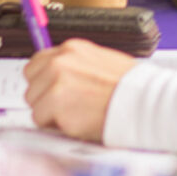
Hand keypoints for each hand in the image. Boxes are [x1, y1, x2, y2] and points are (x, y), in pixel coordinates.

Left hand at [23, 39, 137, 141]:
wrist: (145, 103)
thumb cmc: (130, 88)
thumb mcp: (101, 62)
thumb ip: (75, 67)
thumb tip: (55, 77)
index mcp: (70, 49)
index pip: (37, 64)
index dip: (43, 82)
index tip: (53, 92)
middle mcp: (59, 62)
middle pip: (31, 85)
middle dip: (45, 99)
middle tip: (68, 107)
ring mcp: (55, 83)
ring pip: (34, 104)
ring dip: (51, 113)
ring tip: (78, 113)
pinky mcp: (56, 105)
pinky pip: (41, 121)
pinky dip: (56, 126)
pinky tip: (78, 121)